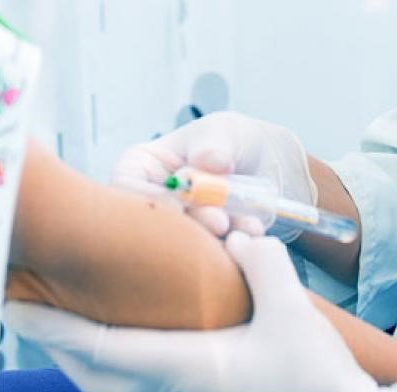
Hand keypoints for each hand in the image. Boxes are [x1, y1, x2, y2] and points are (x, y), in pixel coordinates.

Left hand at [4, 232, 396, 391]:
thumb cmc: (316, 375)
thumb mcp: (292, 309)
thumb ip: (261, 263)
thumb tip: (240, 239)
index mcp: (182, 366)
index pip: (99, 345)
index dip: (52, 325)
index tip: (13, 306)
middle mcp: (173, 391)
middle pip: (92, 373)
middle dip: (56, 344)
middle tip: (27, 312)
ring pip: (111, 386)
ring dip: (84, 356)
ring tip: (66, 324)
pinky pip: (137, 387)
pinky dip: (114, 365)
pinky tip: (124, 342)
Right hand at [112, 112, 314, 240]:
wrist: (269, 164)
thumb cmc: (233, 141)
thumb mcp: (223, 131)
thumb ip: (213, 145)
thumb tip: (209, 162)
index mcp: (141, 168)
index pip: (127, 188)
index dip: (150, 199)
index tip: (180, 203)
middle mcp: (153, 202)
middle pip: (154, 223)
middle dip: (189, 224)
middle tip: (219, 222)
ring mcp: (178, 229)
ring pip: (184, 244)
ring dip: (214, 239)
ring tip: (246, 227)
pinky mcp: (202, 249)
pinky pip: (212, 254)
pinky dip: (234, 246)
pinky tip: (253, 232)